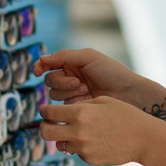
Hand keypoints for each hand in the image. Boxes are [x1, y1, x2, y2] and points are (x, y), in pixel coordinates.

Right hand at [32, 48, 148, 106]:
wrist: (127, 93)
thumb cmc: (111, 72)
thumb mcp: (88, 57)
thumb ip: (64, 56)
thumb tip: (42, 58)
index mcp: (72, 64)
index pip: (48, 65)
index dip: (40, 66)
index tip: (37, 70)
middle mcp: (70, 79)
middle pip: (49, 81)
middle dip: (61, 81)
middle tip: (78, 83)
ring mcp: (73, 95)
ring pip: (54, 94)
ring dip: (67, 91)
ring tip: (85, 90)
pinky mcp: (76, 109)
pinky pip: (62, 107)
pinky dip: (71, 101)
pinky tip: (85, 99)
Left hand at [38, 97, 158, 165]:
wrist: (144, 138)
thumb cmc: (126, 115)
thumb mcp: (103, 101)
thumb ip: (81, 105)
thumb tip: (63, 110)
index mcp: (80, 113)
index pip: (50, 112)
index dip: (45, 110)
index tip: (45, 111)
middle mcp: (78, 131)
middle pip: (45, 132)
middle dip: (44, 127)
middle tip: (48, 124)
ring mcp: (83, 147)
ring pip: (60, 145)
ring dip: (63, 138)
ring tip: (75, 133)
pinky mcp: (89, 159)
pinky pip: (77, 152)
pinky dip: (80, 146)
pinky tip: (94, 140)